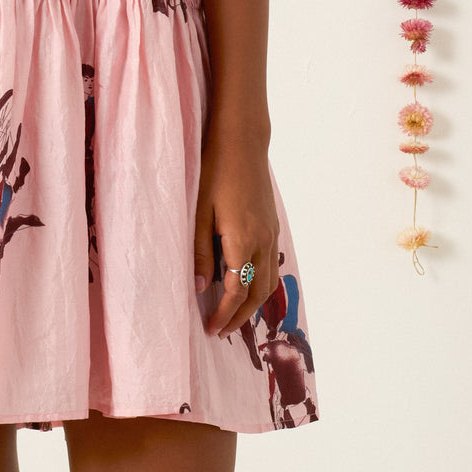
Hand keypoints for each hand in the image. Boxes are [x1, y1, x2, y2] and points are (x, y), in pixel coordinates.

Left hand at [193, 129, 279, 337]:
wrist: (242, 140)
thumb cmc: (214, 171)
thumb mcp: (198, 211)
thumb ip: (200, 251)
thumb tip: (200, 287)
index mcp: (242, 241)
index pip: (235, 292)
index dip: (224, 315)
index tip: (211, 330)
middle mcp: (262, 241)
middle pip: (257, 294)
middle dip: (240, 317)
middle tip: (221, 331)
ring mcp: (271, 232)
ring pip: (269, 282)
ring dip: (253, 303)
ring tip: (234, 314)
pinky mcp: (272, 224)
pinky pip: (271, 265)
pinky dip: (261, 283)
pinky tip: (246, 282)